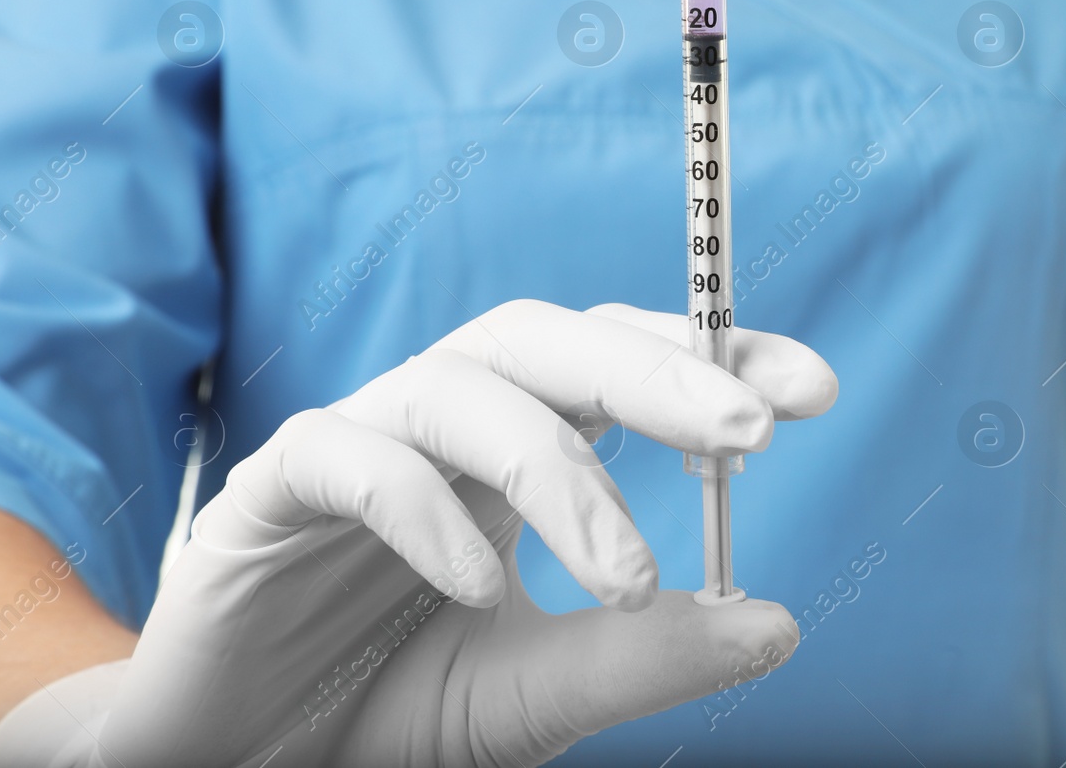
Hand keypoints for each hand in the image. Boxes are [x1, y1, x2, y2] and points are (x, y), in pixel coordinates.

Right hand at [0, 301, 836, 767]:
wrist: (252, 763)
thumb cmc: (392, 711)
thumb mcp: (539, 692)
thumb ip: (645, 656)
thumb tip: (779, 624)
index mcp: (514, 451)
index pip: (618, 367)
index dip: (710, 357)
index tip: (813, 389)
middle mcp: (443, 425)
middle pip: (547, 340)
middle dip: (656, 371)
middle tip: (754, 430)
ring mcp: (357, 444)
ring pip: (460, 391)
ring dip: (557, 474)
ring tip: (629, 576)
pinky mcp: (269, 491)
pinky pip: (350, 459)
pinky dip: (422, 511)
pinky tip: (478, 589)